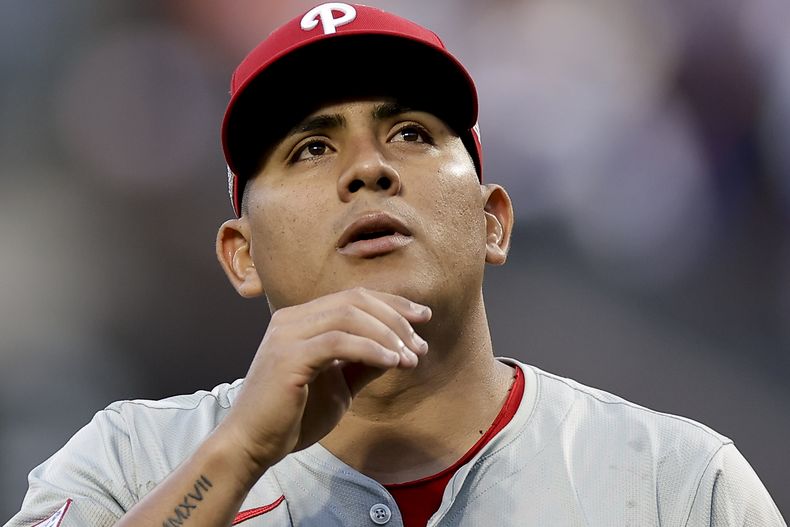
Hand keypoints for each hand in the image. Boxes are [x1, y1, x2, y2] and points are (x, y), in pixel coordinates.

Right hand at [214, 287, 431, 482]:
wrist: (252, 445)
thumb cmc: (293, 417)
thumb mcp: (340, 386)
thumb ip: (364, 364)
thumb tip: (401, 349)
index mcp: (301, 320)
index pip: (353, 297)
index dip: (392, 303)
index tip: (424, 317)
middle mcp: (292, 319)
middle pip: (355, 300)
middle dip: (396, 319)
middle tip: (421, 344)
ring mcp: (287, 335)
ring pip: (349, 316)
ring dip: (387, 335)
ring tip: (410, 358)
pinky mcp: (288, 357)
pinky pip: (338, 342)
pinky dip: (371, 349)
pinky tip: (392, 363)